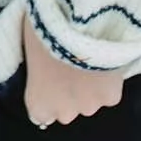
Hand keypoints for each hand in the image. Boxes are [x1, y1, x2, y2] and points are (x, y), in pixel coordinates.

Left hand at [20, 12, 122, 128]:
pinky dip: (108, 81)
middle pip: (67, 110)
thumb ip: (36, 65)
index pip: (41, 113)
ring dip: (89, 89)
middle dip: (69, 94)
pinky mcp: (111, 97)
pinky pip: (108, 93)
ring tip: (90, 63)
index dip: (47, 97)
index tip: (49, 82)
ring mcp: (90, 106)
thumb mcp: (29, 46)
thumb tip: (39, 60)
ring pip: (89, 102)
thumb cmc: (43, 33)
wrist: (80, 27)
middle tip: (70, 68)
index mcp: (38, 103)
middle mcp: (64, 112)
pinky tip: (105, 63)